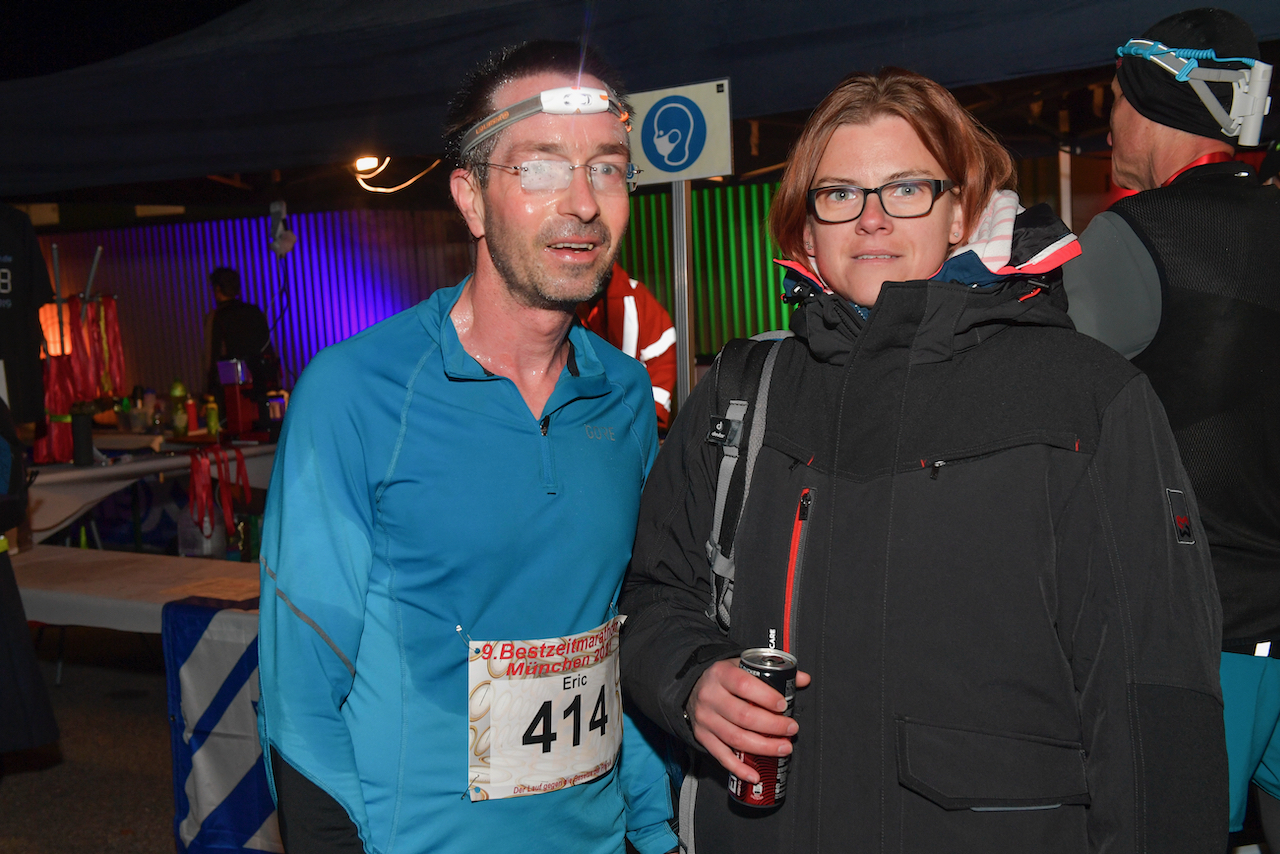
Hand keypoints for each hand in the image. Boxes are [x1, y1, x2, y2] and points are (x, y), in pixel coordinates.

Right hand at [685, 659, 811, 782]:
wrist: (692, 688)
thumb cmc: (722, 679)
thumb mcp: (741, 666)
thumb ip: (772, 672)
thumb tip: (803, 679)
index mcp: (721, 674)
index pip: (744, 685)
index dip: (766, 697)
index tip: (783, 705)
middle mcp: (710, 696)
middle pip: (743, 715)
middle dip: (772, 726)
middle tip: (791, 728)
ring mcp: (705, 719)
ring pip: (735, 738)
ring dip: (763, 747)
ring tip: (783, 748)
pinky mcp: (702, 737)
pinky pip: (721, 756)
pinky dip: (738, 768)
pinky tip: (754, 774)